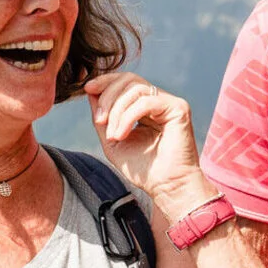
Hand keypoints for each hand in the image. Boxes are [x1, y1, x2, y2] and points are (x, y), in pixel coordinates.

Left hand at [84, 73, 211, 218]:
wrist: (166, 188)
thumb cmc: (144, 170)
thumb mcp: (113, 142)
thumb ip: (103, 119)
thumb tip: (91, 92)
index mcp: (145, 107)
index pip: (125, 82)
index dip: (106, 81)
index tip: (88, 89)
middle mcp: (159, 101)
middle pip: (129, 79)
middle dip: (108, 96)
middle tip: (99, 120)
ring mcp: (170, 103)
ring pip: (136, 89)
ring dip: (117, 111)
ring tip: (113, 136)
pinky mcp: (179, 109)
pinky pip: (146, 102)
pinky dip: (128, 117)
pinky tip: (121, 135)